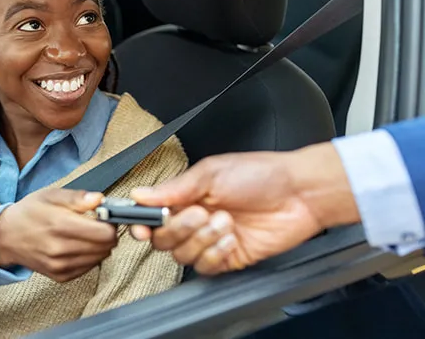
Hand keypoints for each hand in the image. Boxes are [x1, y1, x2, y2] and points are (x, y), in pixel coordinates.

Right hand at [0, 188, 116, 282]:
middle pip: (106, 247)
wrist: (6, 237)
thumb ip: (77, 197)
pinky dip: (89, 256)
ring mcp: (60, 265)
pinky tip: (77, 246)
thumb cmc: (29, 213)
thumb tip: (99, 199)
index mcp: (59, 224)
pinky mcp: (60, 276)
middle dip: (106, 234)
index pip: (105, 233)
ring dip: (99, 246)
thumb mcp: (50, 195)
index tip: (104, 216)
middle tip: (96, 224)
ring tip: (84, 234)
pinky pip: (89, 268)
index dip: (109, 222)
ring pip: (100, 258)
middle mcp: (60, 248)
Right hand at [129, 143, 358, 274]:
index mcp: (186, 197)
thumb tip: (139, 194)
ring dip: (202, 239)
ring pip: (183, 255)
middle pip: (163, 240)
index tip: (142, 227)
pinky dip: (215, 253)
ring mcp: (211, 240)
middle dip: (178, 229)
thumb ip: (174, 188)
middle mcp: (195, 220)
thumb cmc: (260, 174)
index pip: (152, 216)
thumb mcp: (211, 173)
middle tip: (199, 214)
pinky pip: (206, 267)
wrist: (299, 193)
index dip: (142, 224)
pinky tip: (231, 238)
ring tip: (224, 221)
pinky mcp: (229, 258)